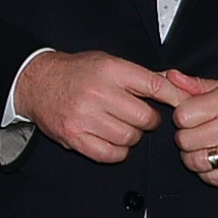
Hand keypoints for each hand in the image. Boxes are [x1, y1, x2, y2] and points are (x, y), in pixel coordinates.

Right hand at [14, 50, 167, 162]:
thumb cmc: (76, 72)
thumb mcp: (108, 63)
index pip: (154, 86)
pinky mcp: (74, 137)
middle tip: (139, 116)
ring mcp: (85, 117)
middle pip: (145, 118)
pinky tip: (111, 140)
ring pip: (129, 138)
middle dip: (148, 120)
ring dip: (131, 136)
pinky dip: (117, 151)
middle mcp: (98, 92)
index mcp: (110, 70)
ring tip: (120, 126)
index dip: (174, 98)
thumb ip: (141, 75)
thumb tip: (175, 83)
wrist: (36, 82)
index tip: (181, 105)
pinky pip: (111, 154)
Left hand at [157, 74, 217, 187]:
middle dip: (186, 137)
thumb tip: (167, 77)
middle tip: (199, 133)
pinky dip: (208, 171)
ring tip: (206, 147)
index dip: (183, 117)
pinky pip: (212, 178)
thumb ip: (196, 85)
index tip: (192, 117)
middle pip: (185, 140)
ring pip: (195, 161)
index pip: (182, 116)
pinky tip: (217, 160)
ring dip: (194, 156)